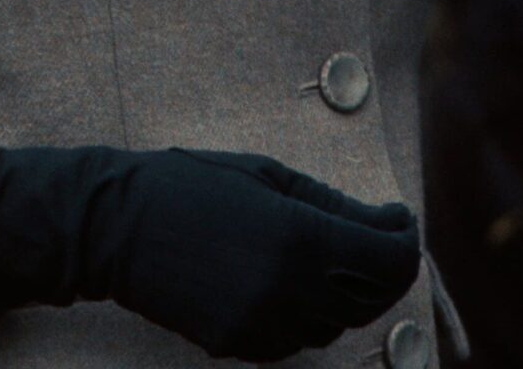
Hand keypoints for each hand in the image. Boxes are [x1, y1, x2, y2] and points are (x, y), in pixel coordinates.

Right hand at [0, 143, 421, 360]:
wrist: (116, 228)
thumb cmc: (192, 184)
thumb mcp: (268, 177)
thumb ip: (334, 205)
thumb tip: (387, 224)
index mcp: (298, 238)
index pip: (388, 260)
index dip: (406, 240)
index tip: (400, 219)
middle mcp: (286, 291)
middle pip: (371, 299)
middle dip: (386, 268)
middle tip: (381, 236)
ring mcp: (261, 326)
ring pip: (336, 325)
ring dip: (348, 293)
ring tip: (333, 254)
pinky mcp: (237, 345)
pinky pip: (296, 339)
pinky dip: (309, 313)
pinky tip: (293, 280)